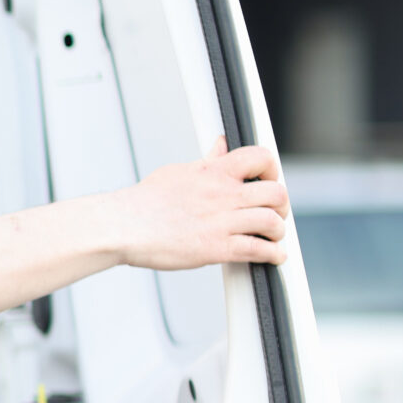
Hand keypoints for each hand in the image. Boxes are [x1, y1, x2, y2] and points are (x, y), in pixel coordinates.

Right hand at [113, 140, 288, 270]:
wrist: (121, 226)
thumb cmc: (142, 203)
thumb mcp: (178, 172)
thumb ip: (206, 162)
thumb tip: (219, 146)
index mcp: (213, 172)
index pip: (260, 157)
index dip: (272, 169)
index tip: (269, 179)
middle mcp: (222, 194)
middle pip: (276, 193)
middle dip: (281, 205)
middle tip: (275, 213)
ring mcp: (221, 222)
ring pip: (272, 223)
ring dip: (277, 232)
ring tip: (271, 237)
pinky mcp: (216, 248)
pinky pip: (258, 250)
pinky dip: (272, 255)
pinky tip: (271, 256)